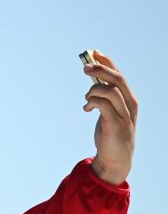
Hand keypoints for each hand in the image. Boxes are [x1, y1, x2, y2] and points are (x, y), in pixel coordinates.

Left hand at [82, 50, 137, 185]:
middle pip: (118, 79)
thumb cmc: (110, 134)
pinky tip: (86, 108)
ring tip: (86, 99)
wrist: (115, 160)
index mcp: (128, 99)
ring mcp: (124, 114)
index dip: (107, 62)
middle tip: (84, 67)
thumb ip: (103, 99)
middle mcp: (129, 104)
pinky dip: (93, 102)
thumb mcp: (107, 113)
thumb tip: (92, 84)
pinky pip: (105, 106)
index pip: (119, 75)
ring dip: (94, 90)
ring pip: (111, 91)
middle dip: (101, 69)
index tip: (94, 53)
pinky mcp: (116, 125)